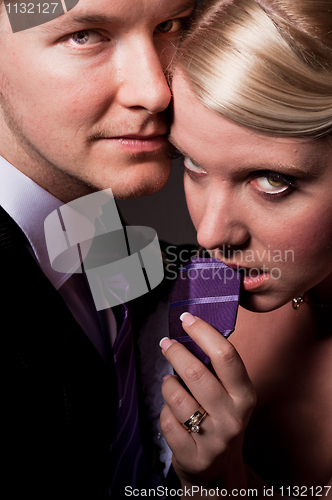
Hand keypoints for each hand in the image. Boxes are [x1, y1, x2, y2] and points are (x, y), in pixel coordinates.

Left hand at [160, 313, 255, 491]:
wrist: (219, 470)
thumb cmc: (221, 420)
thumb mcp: (230, 395)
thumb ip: (217, 368)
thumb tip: (193, 329)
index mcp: (245, 395)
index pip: (226, 356)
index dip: (204, 333)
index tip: (186, 318)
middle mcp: (233, 417)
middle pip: (196, 373)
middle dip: (175, 352)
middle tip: (166, 343)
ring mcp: (214, 439)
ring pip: (176, 396)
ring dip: (167, 384)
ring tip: (170, 382)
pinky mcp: (193, 456)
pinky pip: (167, 421)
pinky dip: (164, 411)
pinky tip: (171, 412)